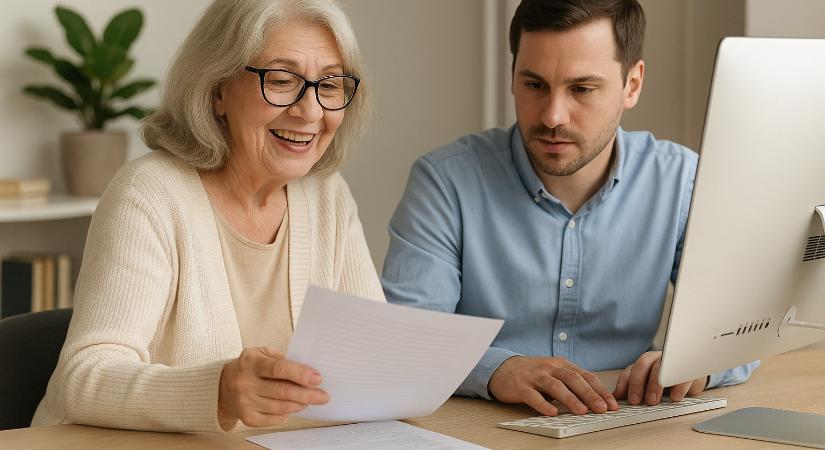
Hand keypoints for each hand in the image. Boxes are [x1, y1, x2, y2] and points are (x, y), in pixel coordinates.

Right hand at [218, 347, 328, 427]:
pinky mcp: (247, 418)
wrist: (223, 385)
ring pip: (280, 407)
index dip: (300, 374)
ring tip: (309, 400)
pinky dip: (287, 414)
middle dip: (307, 394)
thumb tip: (308, 371)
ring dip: (299, 404)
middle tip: (323, 396)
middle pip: (282, 391)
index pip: (278, 368)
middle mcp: (245, 382)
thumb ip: (282, 360)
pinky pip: (274, 419)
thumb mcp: (263, 354)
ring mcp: (244, 402)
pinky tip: (292, 407)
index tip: (317, 378)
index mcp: (250, 362)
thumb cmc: (250, 367)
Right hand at [488, 356, 618, 415]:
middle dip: (590, 395)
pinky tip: (552, 413)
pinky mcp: (520, 386)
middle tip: (603, 409)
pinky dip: (543, 405)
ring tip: (582, 412)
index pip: (585, 376)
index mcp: (561, 364)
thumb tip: (596, 399)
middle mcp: (550, 368)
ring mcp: (535, 376)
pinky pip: (533, 396)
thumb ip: (571, 382)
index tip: (612, 404)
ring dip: (570, 399)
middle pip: (573, 380)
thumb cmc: (533, 373)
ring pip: (556, 387)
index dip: (600, 390)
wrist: (502, 368)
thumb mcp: (554, 373)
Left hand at [613, 351, 706, 405]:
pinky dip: (678, 387)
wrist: (692, 372)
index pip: (630, 370)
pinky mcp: (689, 369)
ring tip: (652, 400)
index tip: (621, 398)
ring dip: (655, 385)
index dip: (624, 384)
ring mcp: (673, 361)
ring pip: (661, 369)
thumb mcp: (650, 383)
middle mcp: (656, 359)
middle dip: (637, 384)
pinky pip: (683, 375)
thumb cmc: (668, 379)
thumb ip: (634, 388)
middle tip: (635, 400)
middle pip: (642, 366)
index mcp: (645, 362)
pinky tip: (674, 397)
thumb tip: (616, 398)